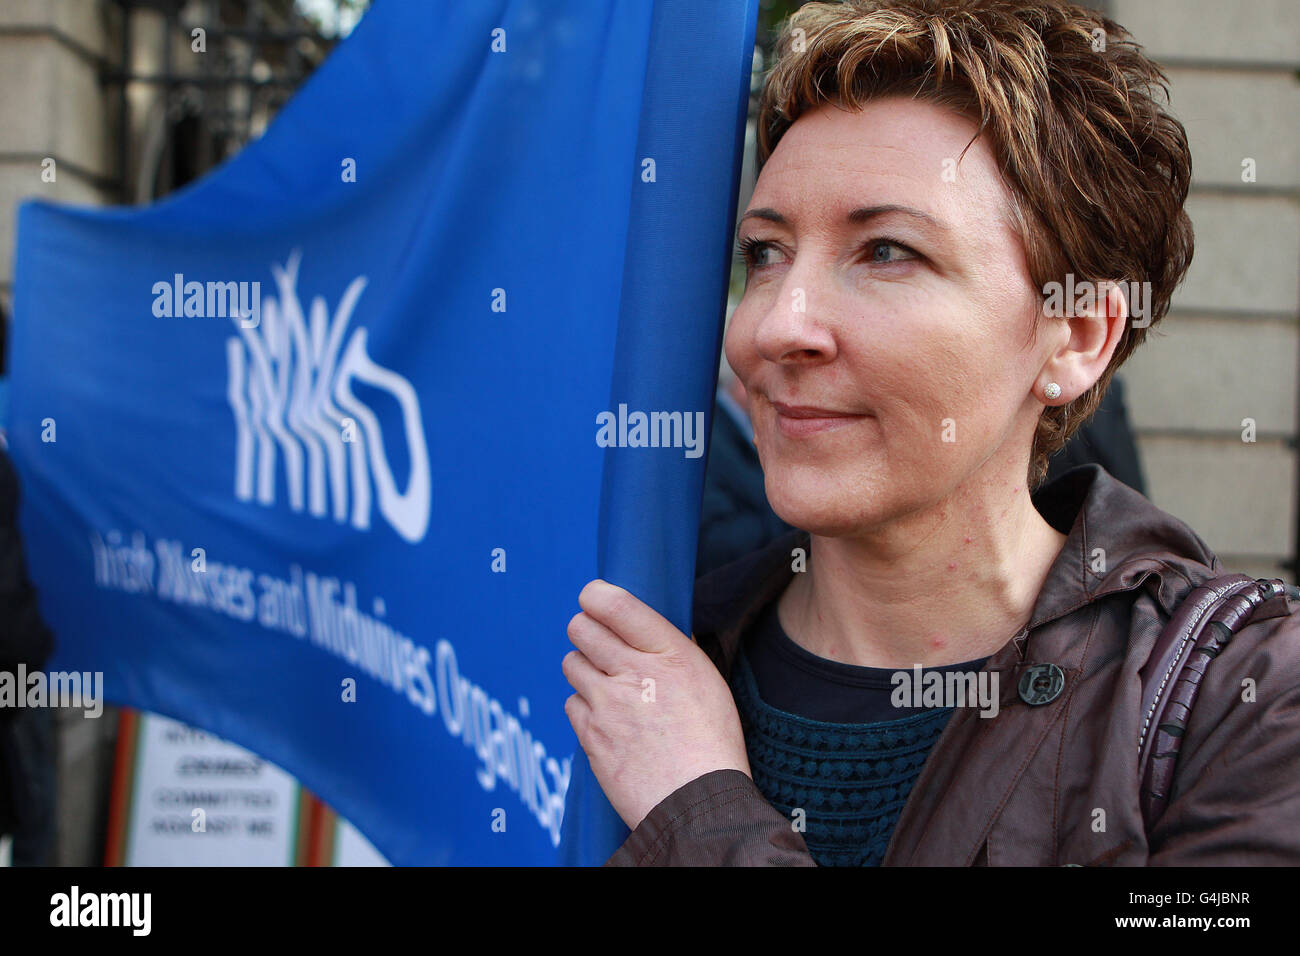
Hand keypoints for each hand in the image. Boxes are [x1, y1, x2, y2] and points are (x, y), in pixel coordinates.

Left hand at [562, 579, 750, 829]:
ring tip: (609, 687)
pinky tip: (608, 720)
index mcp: (670, 654)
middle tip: (599, 644)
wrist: (698, 803)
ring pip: (571, 664)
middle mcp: (634, 673)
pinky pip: (572, 704)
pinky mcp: (590, 736)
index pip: (616, 604)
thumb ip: (672, 650)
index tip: (593, 600)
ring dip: (585, 669)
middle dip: (586, 630)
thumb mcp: (708, 681)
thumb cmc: (712, 743)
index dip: (595, 596)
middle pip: (581, 629)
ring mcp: (607, 705)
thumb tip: (643, 627)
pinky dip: (585, 708)